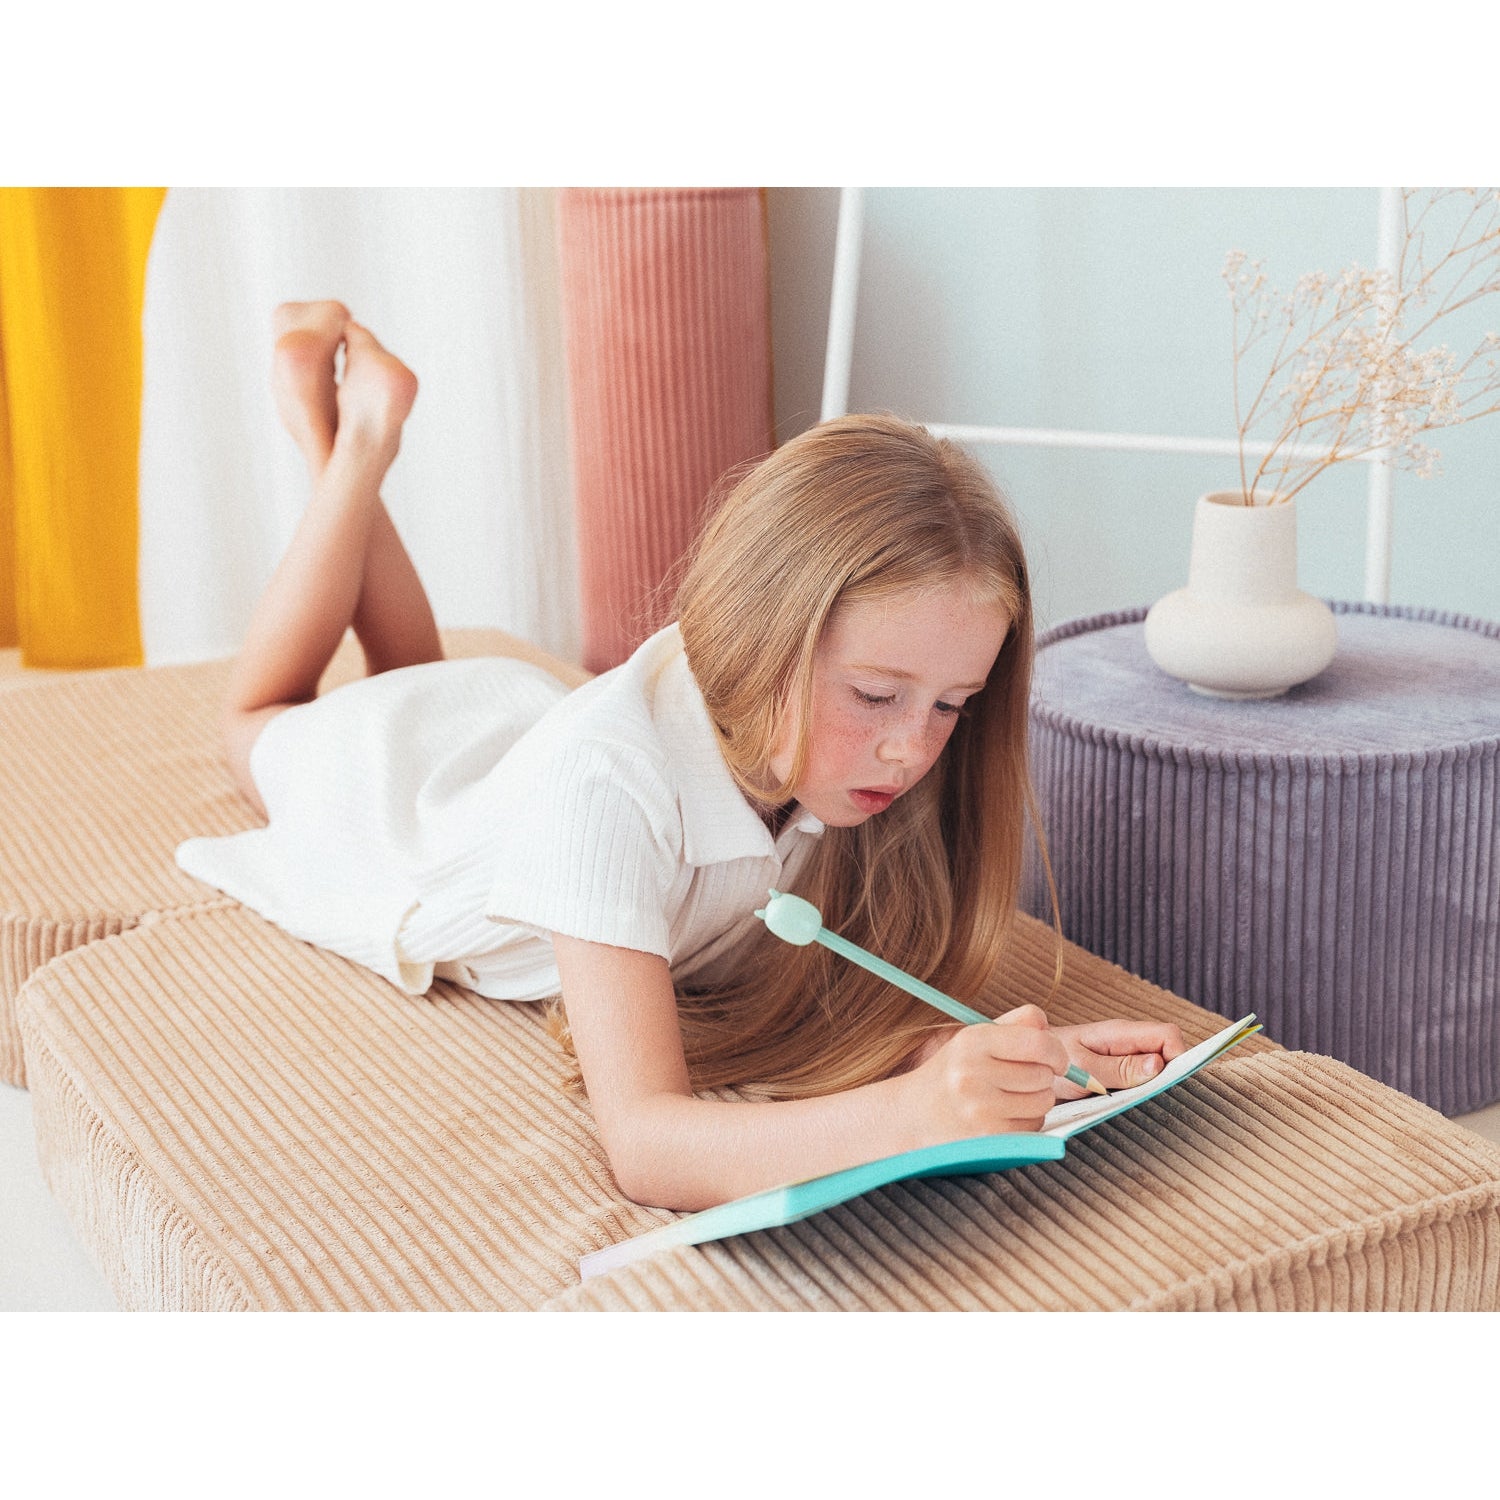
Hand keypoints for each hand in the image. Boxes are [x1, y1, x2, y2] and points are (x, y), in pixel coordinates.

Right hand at [901, 1004, 1069, 1143]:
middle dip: (1042, 1075)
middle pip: (1044, 1074)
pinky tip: (1004, 1115)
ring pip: (1043, 1101)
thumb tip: (1048, 1027)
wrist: (914, 1115)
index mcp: (972, 1042)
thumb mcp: (975, 1038)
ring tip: (1010, 1096)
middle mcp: (973, 1075)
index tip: (1055, 1059)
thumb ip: (1014, 1024)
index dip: (1056, 1052)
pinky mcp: (989, 1137)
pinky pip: (1034, 1125)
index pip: (1039, 1043)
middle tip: (1021, 1078)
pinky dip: (1027, 1120)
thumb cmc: (953, 1072)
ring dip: (1036, 1099)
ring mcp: (980, 1110)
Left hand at [1050, 1019, 1186, 1098]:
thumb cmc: (1052, 1062)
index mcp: (1121, 1034)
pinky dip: (1142, 1095)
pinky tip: (1128, 1106)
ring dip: (1154, 1088)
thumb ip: (1119, 1068)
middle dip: (1169, 1076)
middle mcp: (1128, 1044)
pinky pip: (1142, 1083)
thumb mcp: (1083, 1067)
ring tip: (1134, 1103)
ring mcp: (1125, 1060)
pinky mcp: (1119, 1076)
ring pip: (1157, 1071)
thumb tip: (1157, 1065)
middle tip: (1149, 1097)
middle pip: (1168, 1053)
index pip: (1168, 1034)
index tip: (1168, 1082)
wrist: (1027, 1065)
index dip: (1178, 1056)